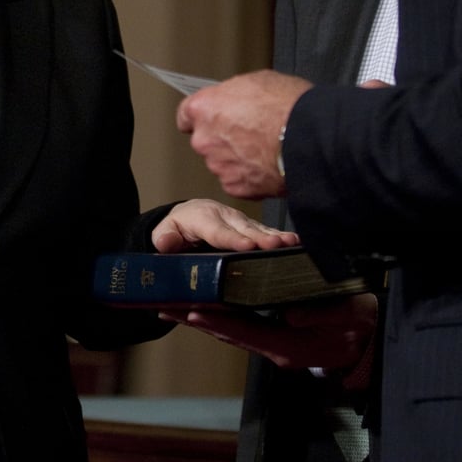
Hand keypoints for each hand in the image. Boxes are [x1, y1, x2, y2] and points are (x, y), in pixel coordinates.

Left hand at [150, 199, 298, 253]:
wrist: (191, 215)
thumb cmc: (178, 227)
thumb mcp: (165, 231)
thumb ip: (164, 237)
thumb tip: (166, 242)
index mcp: (204, 218)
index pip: (218, 232)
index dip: (233, 239)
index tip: (247, 245)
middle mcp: (226, 217)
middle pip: (245, 229)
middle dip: (261, 237)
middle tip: (276, 245)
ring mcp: (241, 221)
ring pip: (259, 229)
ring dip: (276, 236)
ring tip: (291, 243)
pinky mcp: (251, 227)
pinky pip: (267, 231)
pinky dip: (282, 236)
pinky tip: (297, 242)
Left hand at [161, 293, 378, 372]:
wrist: (373, 345)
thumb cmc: (363, 328)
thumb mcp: (352, 318)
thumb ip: (323, 316)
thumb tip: (293, 314)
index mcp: (292, 345)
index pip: (247, 332)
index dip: (219, 321)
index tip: (193, 309)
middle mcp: (277, 349)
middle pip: (230, 334)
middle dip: (199, 320)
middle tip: (167, 306)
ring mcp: (276, 347)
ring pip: (233, 333)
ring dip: (205, 320)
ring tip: (176, 307)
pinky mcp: (277, 340)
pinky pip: (243, 330)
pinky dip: (223, 320)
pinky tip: (206, 308)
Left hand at [176, 70, 310, 199]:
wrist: (310, 139)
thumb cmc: (288, 107)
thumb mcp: (258, 81)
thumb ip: (235, 94)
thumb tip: (237, 100)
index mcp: (205, 108)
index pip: (186, 115)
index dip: (201, 117)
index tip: (207, 120)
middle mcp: (205, 139)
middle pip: (206, 140)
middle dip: (223, 139)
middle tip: (249, 134)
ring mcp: (219, 165)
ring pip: (223, 163)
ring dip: (237, 159)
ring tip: (263, 151)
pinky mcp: (236, 187)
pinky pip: (238, 182)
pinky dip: (250, 177)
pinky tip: (267, 166)